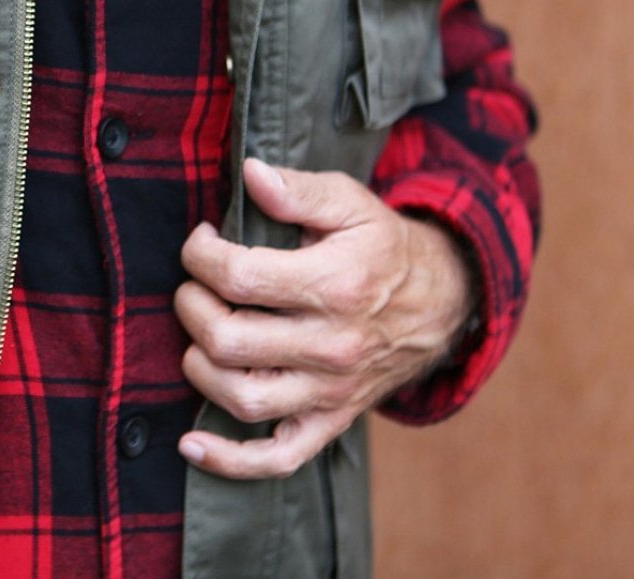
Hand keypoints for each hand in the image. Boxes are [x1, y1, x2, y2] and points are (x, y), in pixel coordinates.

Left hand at [174, 158, 473, 478]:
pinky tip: (193, 443)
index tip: (202, 241)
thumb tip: (250, 173)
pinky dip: (229, 460)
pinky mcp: (330, 421)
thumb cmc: (381, 248)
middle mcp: (334, 345)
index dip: (201, 255)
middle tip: (195, 287)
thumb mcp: (351, 203)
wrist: (441, 303)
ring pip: (243, 398)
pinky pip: (276, 458)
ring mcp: (331, 391)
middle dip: (192, 307)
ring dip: (200, 367)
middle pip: (230, 340)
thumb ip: (299, 189)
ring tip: (201, 335)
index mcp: (337, 284)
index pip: (240, 276)